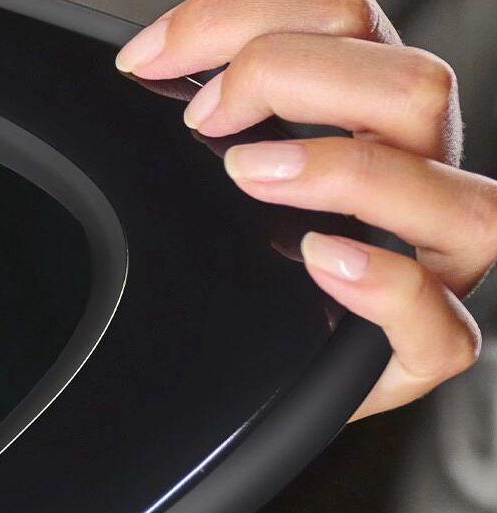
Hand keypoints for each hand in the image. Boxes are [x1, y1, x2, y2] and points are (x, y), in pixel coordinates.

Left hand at [116, 0, 496, 419]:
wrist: (267, 381)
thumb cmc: (252, 268)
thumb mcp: (230, 171)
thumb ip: (223, 111)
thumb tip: (150, 65)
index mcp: (378, 120)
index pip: (349, 24)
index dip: (243, 18)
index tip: (149, 58)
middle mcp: (421, 181)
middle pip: (412, 87)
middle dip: (291, 77)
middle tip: (203, 118)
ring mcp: (434, 269)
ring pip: (457, 200)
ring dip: (343, 171)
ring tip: (247, 173)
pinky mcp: (420, 350)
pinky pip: (442, 330)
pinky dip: (386, 287)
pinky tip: (319, 260)